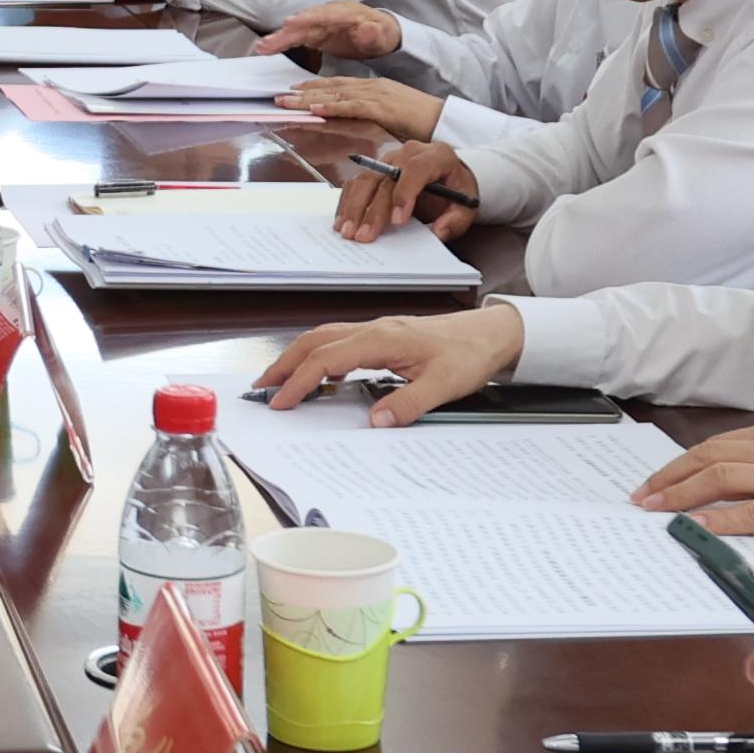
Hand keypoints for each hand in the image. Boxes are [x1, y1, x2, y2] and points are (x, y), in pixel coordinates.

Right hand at [246, 299, 524, 422]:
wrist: (492, 333)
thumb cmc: (469, 355)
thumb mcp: (444, 386)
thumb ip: (408, 404)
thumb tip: (374, 422)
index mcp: (382, 340)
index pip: (327, 359)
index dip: (299, 381)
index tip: (280, 402)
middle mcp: (374, 330)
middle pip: (315, 341)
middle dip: (284, 363)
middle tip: (261, 388)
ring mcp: (378, 331)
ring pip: (325, 337)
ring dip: (298, 356)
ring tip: (279, 380)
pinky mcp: (385, 336)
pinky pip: (340, 341)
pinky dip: (319, 356)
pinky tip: (320, 375)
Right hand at [257, 3, 402, 62]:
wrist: (379, 35)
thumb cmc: (381, 34)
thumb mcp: (382, 34)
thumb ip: (373, 32)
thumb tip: (367, 28)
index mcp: (346, 12)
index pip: (325, 14)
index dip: (308, 18)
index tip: (292, 23)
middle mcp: (329, 15)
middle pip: (305, 22)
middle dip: (287, 31)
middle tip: (270, 40)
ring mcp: (320, 23)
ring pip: (297, 30)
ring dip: (279, 38)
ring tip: (262, 47)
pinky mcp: (314, 33)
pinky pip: (295, 38)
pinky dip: (281, 43)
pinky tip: (266, 49)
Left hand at [284, 72, 438, 143]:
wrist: (446, 120)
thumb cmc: (422, 122)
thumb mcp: (391, 117)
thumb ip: (371, 116)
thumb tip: (352, 122)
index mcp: (376, 87)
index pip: (340, 84)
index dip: (315, 87)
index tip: (295, 90)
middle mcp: (374, 86)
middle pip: (333, 87)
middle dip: (304, 91)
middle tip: (281, 96)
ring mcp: (379, 94)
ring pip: (337, 95)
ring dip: (309, 98)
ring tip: (288, 102)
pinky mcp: (384, 107)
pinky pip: (353, 106)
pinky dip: (332, 107)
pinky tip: (315, 109)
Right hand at [332, 142, 479, 243]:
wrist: (451, 176)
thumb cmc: (457, 191)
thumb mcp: (467, 207)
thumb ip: (455, 221)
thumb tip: (437, 232)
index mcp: (437, 156)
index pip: (416, 169)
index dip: (404, 194)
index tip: (397, 221)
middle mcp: (409, 152)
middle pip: (385, 177)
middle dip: (373, 210)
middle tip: (364, 236)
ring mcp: (389, 159)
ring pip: (366, 178)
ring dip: (354, 207)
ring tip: (347, 231)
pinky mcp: (376, 168)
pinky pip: (357, 182)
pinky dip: (348, 202)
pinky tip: (343, 221)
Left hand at [634, 417, 753, 543]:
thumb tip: (726, 483)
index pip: (717, 444)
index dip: (680, 463)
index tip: (654, 480)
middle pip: (710, 456)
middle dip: (670, 477)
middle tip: (640, 497)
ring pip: (723, 477)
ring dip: (682, 495)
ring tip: (656, 511)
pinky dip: (722, 519)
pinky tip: (698, 528)